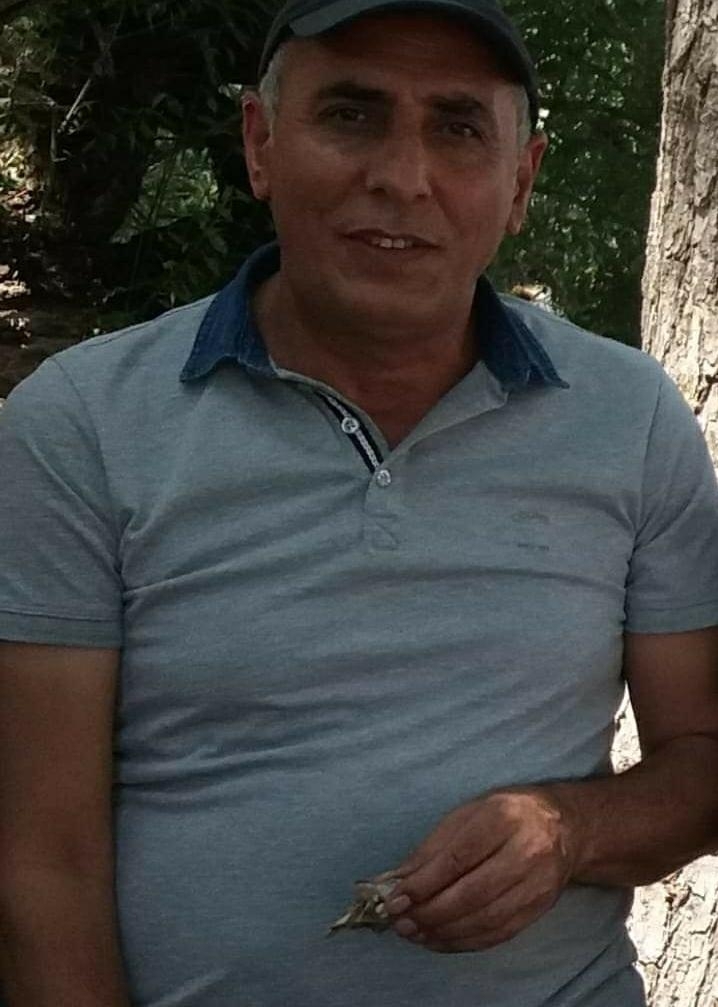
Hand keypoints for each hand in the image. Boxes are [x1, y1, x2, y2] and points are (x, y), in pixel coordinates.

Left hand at [383, 788, 577, 951]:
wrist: (563, 827)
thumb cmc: (505, 815)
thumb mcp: (466, 814)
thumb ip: (433, 847)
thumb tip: (399, 880)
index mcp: (503, 817)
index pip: (458, 858)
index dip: (425, 883)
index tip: (397, 899)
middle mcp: (526, 850)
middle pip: (473, 893)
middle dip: (431, 913)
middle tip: (402, 923)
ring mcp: (537, 884)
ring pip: (486, 919)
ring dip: (445, 933)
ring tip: (415, 934)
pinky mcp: (540, 909)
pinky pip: (499, 933)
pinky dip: (465, 941)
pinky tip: (440, 940)